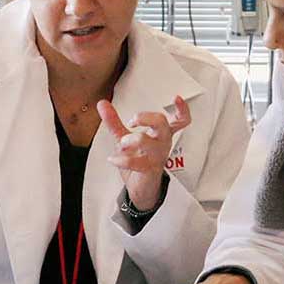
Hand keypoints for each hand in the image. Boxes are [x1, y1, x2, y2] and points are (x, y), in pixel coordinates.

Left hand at [97, 95, 190, 210]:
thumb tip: (102, 104)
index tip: (176, 97)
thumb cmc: (138, 158)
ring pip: (151, 143)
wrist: (139, 187)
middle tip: (132, 120)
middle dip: (146, 118)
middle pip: (163, 125)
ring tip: (121, 142)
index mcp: (161, 133)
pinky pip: (138, 163)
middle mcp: (162, 143)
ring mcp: (157, 156)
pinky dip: (122, 160)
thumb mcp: (124, 136)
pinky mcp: (149, 169)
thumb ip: (114, 121)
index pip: (179, 120)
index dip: (181, 109)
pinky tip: (113, 158)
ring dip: (133, 139)